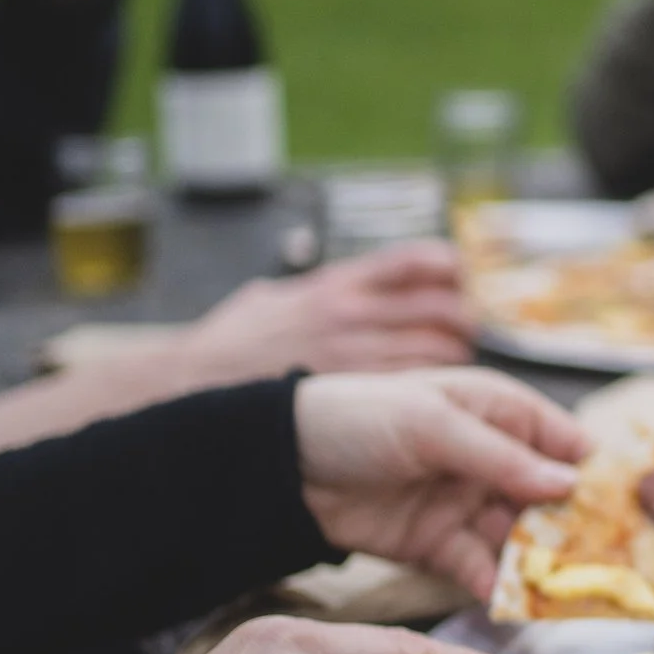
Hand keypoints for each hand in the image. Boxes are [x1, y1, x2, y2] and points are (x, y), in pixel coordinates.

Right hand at [174, 240, 476, 383]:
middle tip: (465, 327)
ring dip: (455, 354)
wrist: (189, 384)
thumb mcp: (273, 297)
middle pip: (441, 307)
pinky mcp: (350, 392)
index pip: (416, 260)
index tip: (457, 275)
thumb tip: (349, 283)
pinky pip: (412, 384)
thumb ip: (317, 288)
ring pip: (436, 349)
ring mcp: (351, 354)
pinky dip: (432, 385)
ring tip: (451, 360)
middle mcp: (349, 314)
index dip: (450, 266)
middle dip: (464, 317)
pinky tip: (429, 390)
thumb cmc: (230, 345)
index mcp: (335, 284)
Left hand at [296, 368, 587, 597]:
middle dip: (574, 529)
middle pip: (549, 498)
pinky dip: (495, 585)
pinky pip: (479, 567)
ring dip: (539, 563)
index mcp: (499, 413)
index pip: (563, 441)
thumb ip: (501, 457)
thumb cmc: (361, 417)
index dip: (593, 473)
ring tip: (563, 590)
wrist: (284, 464)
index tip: (627, 509)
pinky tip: (509, 602)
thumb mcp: (434, 424)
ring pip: (518, 537)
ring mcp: (466, 504)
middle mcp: (493, 460)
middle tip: (606, 563)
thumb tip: (567, 485)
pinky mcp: (437, 545)